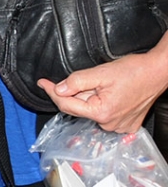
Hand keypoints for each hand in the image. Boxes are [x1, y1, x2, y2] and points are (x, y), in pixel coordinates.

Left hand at [38, 32, 167, 131]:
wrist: (157, 73)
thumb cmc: (134, 71)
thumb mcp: (100, 72)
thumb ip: (77, 81)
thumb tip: (58, 89)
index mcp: (102, 112)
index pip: (66, 105)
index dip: (51, 91)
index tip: (42, 83)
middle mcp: (110, 124)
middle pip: (78, 108)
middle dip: (72, 93)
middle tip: (75, 78)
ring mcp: (119, 126)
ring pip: (91, 110)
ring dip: (87, 97)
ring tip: (101, 83)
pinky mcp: (126, 124)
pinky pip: (104, 113)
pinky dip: (99, 102)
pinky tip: (106, 92)